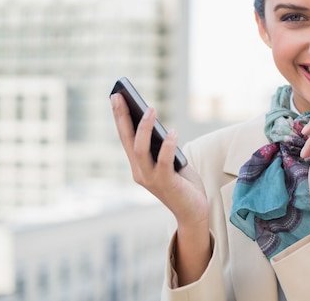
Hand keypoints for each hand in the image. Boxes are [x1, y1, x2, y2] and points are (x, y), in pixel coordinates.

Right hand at [111, 93, 209, 283]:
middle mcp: (139, 172)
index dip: (120, 118)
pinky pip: (163, 161)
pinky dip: (168, 145)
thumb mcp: (170, 162)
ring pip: (140, 149)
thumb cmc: (183, 184)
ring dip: (145, 128)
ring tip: (151, 109)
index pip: (126, 138)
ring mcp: (151, 178)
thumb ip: (163, 148)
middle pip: (127, 140)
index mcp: (138, 166)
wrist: (193, 212)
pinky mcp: (166, 182)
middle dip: (122, 117)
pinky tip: (173, 132)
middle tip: (121, 96)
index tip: (116, 97)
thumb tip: (161, 127)